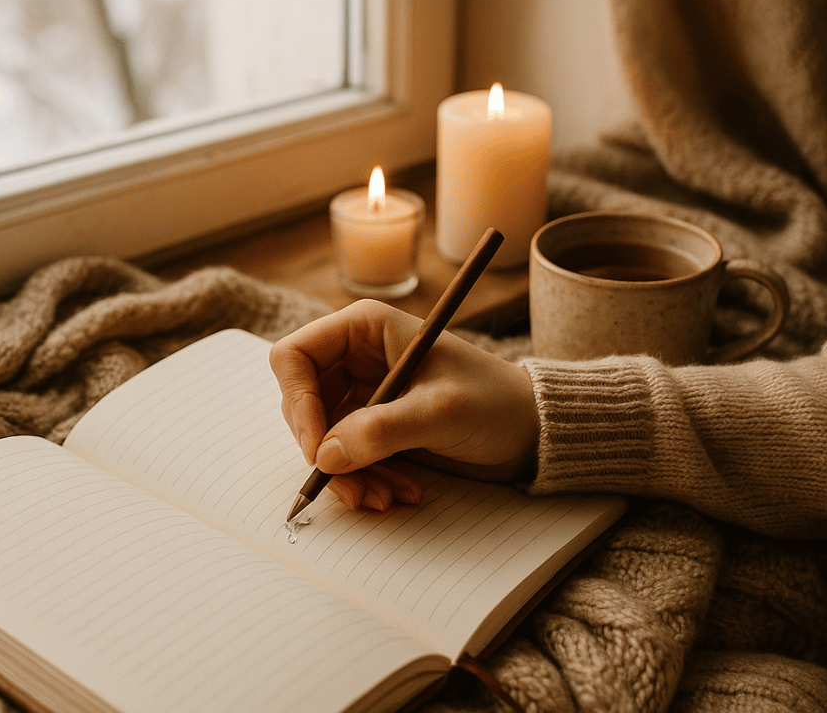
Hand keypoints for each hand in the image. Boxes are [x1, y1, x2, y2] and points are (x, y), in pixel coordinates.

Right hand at [269, 299, 538, 510]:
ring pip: (321, 439)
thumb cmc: (495, 403)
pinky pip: (344, 457)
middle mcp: (356, 357)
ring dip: (346, 475)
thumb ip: (381, 431)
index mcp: (365, 329)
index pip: (294, 357)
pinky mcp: (373, 426)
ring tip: (385, 498)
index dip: (298, 403)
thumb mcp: (440, 413)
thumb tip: (324, 456)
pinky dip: (363, 480)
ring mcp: (362, 393)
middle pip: (302, 405)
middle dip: (324, 452)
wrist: (531, 431)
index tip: (317, 449)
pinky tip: (398, 492)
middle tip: (353, 487)